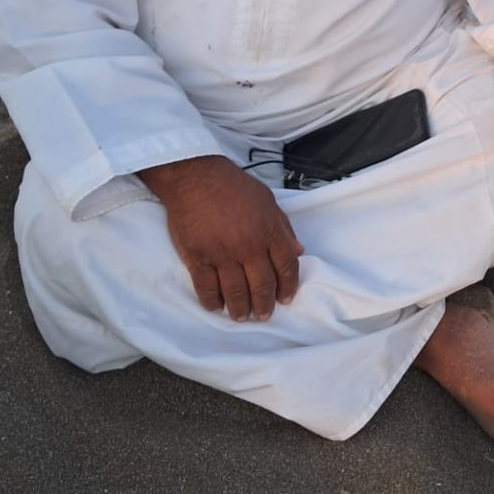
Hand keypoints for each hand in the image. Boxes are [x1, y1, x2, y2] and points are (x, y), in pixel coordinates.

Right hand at [140, 155, 303, 320]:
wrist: (195, 178)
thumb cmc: (233, 186)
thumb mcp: (267, 201)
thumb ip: (283, 228)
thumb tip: (298, 251)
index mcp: (269, 231)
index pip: (286, 266)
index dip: (288, 286)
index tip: (286, 298)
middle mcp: (248, 246)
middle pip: (262, 285)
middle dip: (265, 304)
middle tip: (264, 314)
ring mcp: (222, 254)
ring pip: (235, 292)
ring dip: (240, 308)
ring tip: (242, 315)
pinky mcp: (197, 258)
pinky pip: (206, 288)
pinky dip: (212, 301)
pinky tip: (216, 306)